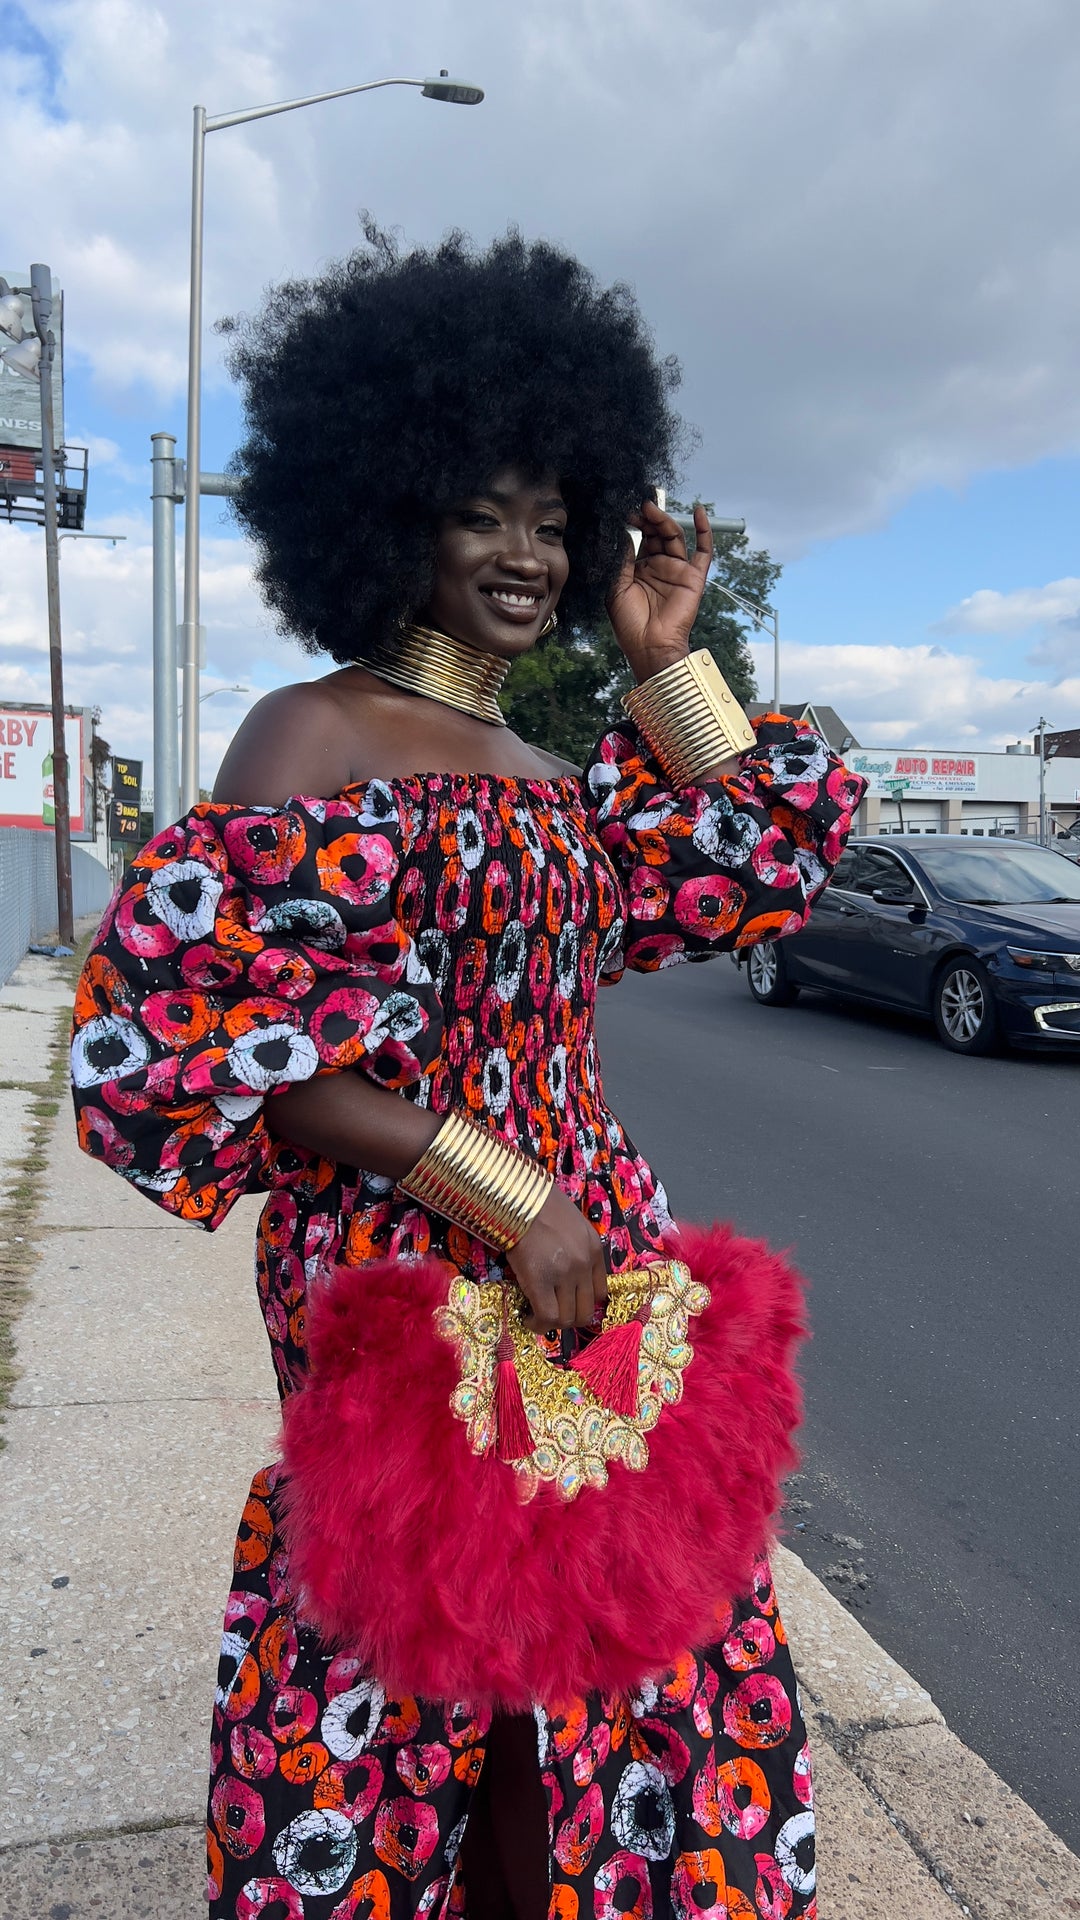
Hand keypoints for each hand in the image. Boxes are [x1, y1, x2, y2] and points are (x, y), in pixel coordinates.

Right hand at [506, 1186, 608, 1331]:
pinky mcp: (540, 1281)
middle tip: (550, 1315)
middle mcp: (585, 1264)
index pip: (600, 1292)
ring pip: (567, 1318)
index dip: (582, 1304)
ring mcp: (565, 1274)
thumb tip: (562, 1273)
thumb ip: (574, 1248)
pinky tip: (527, 1318)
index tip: (566, 1304)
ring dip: (552, 1323)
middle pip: (585, 1311)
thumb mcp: (570, 1224)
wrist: (518, 1195)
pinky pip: (547, 1316)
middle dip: (568, 1319)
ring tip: (536, 1317)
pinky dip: (538, 1324)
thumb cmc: (539, 1204)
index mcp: (594, 1249)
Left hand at [607, 499, 712, 682]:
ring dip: (665, 521)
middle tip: (638, 506)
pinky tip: (699, 511)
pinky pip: (703, 551)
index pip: (640, 540)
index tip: (625, 512)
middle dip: (648, 519)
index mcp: (639, 570)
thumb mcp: (617, 587)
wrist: (648, 646)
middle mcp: (659, 567)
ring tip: (652, 509)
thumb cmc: (630, 623)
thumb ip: (622, 560)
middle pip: (657, 535)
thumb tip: (625, 534)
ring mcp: (677, 571)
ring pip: (675, 538)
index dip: (634, 525)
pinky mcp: (694, 577)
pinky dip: (704, 531)